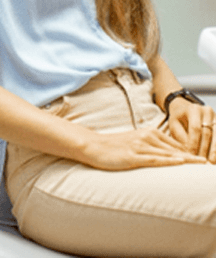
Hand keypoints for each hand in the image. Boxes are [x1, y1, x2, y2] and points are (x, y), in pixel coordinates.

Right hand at [81, 126, 205, 170]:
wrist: (94, 146)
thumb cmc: (114, 147)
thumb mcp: (135, 143)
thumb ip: (151, 147)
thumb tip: (167, 155)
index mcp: (150, 133)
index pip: (177, 143)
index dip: (193, 151)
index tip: (207, 158)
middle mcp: (148, 137)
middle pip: (177, 148)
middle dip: (195, 155)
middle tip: (210, 163)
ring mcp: (141, 146)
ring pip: (169, 153)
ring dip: (188, 159)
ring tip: (203, 165)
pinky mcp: (134, 156)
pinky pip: (155, 159)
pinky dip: (170, 161)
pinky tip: (181, 162)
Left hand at [168, 97, 215, 162]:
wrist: (186, 110)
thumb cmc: (179, 120)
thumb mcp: (175, 126)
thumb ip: (181, 137)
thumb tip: (189, 153)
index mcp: (193, 109)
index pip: (195, 128)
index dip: (194, 143)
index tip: (192, 155)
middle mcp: (206, 111)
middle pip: (208, 132)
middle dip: (204, 148)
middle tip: (202, 161)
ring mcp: (215, 117)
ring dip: (214, 150)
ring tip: (212, 162)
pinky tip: (215, 157)